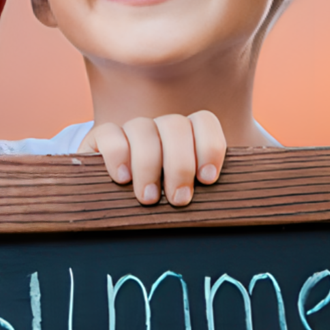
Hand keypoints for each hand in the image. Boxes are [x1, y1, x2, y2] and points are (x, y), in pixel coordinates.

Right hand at [80, 112, 226, 206]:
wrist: (113, 199)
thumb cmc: (162, 200)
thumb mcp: (184, 194)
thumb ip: (202, 192)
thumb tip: (227, 207)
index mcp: (188, 134)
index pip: (204, 122)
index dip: (209, 147)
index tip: (208, 179)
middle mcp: (160, 127)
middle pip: (175, 126)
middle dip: (180, 164)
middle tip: (179, 200)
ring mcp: (132, 130)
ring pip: (143, 129)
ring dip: (149, 165)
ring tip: (149, 198)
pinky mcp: (102, 138)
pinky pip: (110, 134)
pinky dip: (118, 155)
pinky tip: (123, 179)